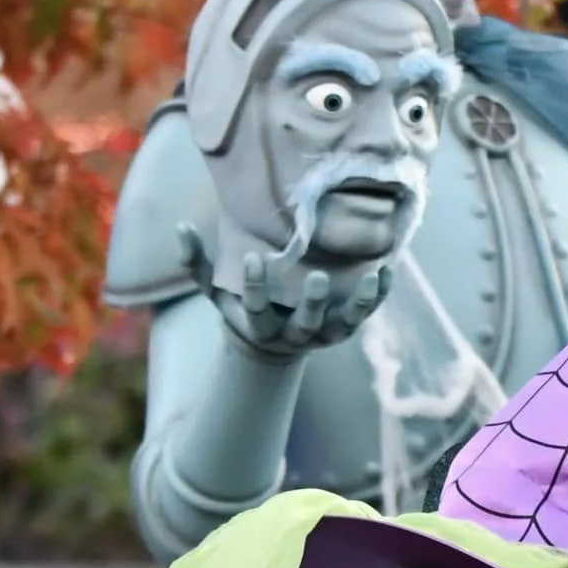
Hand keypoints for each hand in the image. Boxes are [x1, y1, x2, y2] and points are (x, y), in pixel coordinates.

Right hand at [176, 223, 390, 356]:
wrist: (272, 341)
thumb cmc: (239, 305)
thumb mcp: (215, 289)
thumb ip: (197, 263)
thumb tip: (180, 226)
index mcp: (260, 325)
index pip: (256, 308)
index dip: (254, 287)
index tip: (252, 259)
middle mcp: (295, 334)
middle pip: (306, 322)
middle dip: (311, 302)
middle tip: (316, 277)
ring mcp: (324, 334)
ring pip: (345, 323)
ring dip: (359, 303)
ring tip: (372, 278)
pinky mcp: (345, 327)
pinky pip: (365, 314)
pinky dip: (377, 297)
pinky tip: (387, 272)